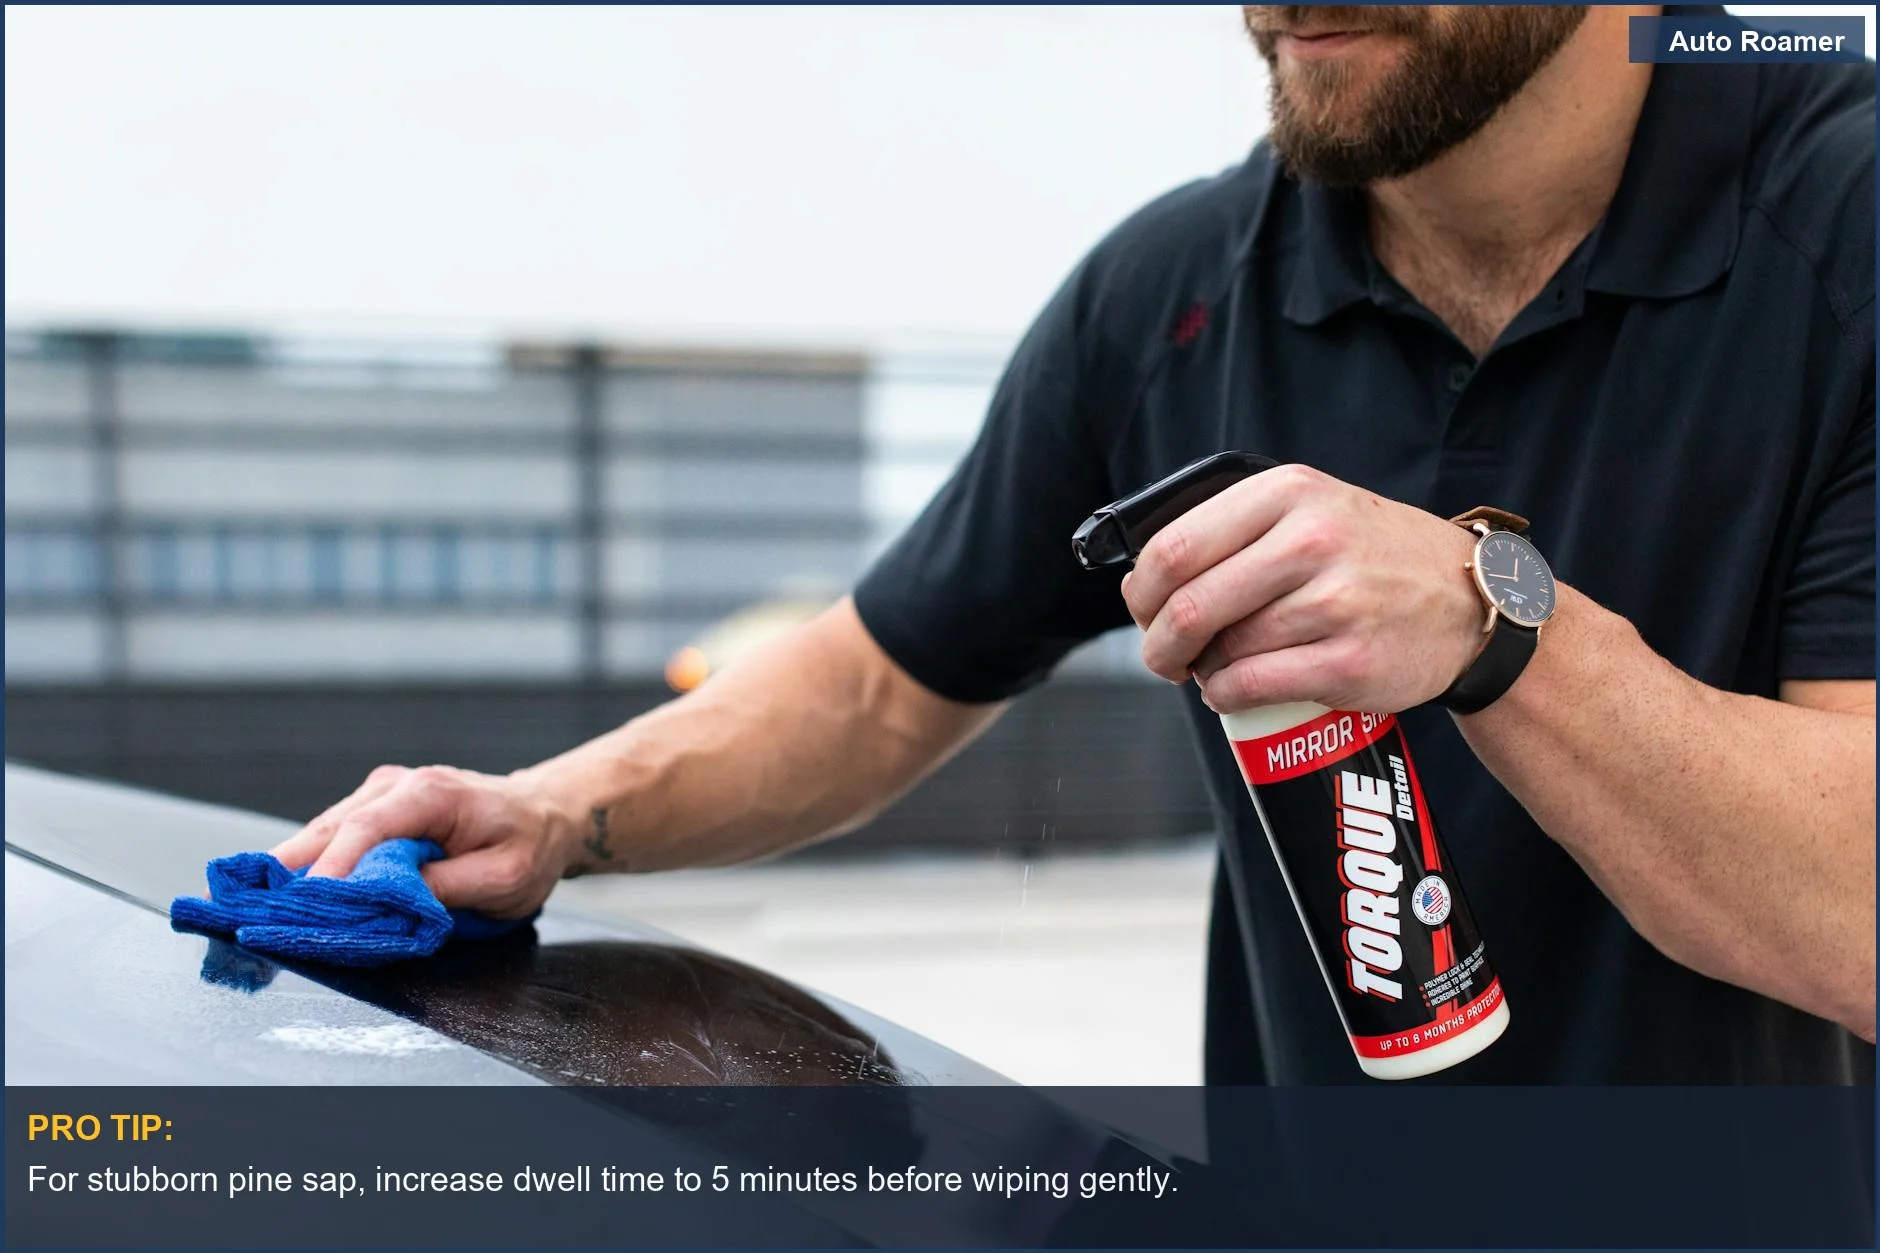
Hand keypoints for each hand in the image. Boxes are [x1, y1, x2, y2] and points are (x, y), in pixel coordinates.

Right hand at [268, 764, 577, 917]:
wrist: (542, 814)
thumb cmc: (528, 845)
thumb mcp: (504, 878)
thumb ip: (447, 888)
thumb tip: (388, 900)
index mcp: (429, 794)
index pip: (365, 829)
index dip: (330, 869)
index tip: (301, 905)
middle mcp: (395, 785)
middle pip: (327, 829)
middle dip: (288, 872)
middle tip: (248, 912)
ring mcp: (379, 794)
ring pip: (320, 833)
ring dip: (290, 871)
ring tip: (251, 907)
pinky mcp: (372, 810)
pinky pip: (332, 838)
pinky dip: (308, 865)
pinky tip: (282, 893)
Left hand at [1120, 463, 1483, 713]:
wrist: (1468, 600)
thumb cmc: (1372, 557)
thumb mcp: (1311, 508)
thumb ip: (1237, 527)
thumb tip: (1146, 579)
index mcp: (1289, 492)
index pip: (1175, 546)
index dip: (1143, 592)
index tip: (1145, 610)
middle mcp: (1313, 540)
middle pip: (1190, 604)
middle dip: (1159, 642)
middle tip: (1165, 657)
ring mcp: (1336, 603)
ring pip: (1222, 650)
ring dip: (1201, 670)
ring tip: (1216, 668)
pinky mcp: (1351, 662)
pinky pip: (1253, 686)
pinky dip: (1226, 696)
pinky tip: (1234, 690)